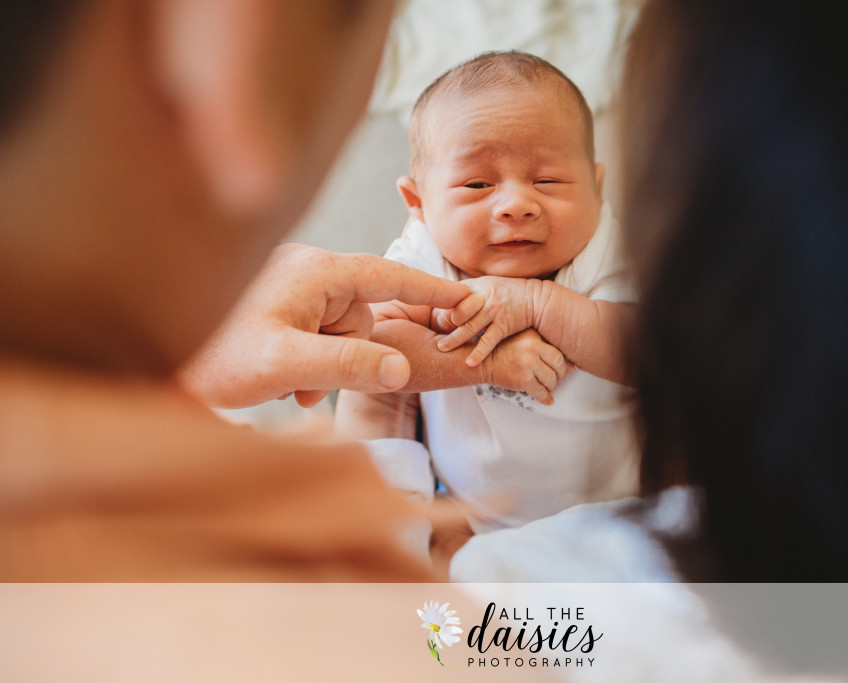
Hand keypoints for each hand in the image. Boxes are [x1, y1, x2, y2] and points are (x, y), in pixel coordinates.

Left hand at [180, 244, 468, 407]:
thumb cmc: (210, 353)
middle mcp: (304, 272)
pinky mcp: (276, 306)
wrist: (146, 355)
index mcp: (314, 273)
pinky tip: (279, 381)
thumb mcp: (283, 364)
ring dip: (323, 364)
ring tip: (286, 386)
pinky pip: (315, 333)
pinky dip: (308, 362)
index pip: (387, 276)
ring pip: (338, 329)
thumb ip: (346, 364)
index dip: (430, 290)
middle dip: (347, 354)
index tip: (466, 298)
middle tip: (306, 385)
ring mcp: (289, 288)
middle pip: (361, 314)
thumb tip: (401, 368)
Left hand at [436, 276, 543, 366]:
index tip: (433, 317)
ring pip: (469, 326)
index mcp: (478, 285)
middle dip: (445, 322)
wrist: (539, 300)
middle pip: (458, 310)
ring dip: (454, 339)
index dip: (442, 305)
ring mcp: (494, 311)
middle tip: (433, 332)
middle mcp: (484, 296)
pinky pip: (488, 340)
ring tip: (441, 348)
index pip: (453, 294)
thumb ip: (470, 292)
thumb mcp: (489, 286)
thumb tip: (447, 302)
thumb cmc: (511, 294)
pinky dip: (478, 352)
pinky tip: (469, 362)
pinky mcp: (504, 325)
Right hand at [480, 328, 570, 404]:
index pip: (558, 351)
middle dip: (560, 375)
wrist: (482, 361)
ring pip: (551, 379)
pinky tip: (548, 400)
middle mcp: (532, 348)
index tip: (563, 368)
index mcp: (534, 337)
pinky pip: (541, 391)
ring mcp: (528, 364)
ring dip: (552, 386)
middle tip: (556, 379)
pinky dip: (546, 398)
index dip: (563, 362)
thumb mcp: (523, 341)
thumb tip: (572, 366)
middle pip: (558, 365)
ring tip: (548, 387)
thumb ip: (544, 347)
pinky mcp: (522, 380)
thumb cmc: (503, 350)